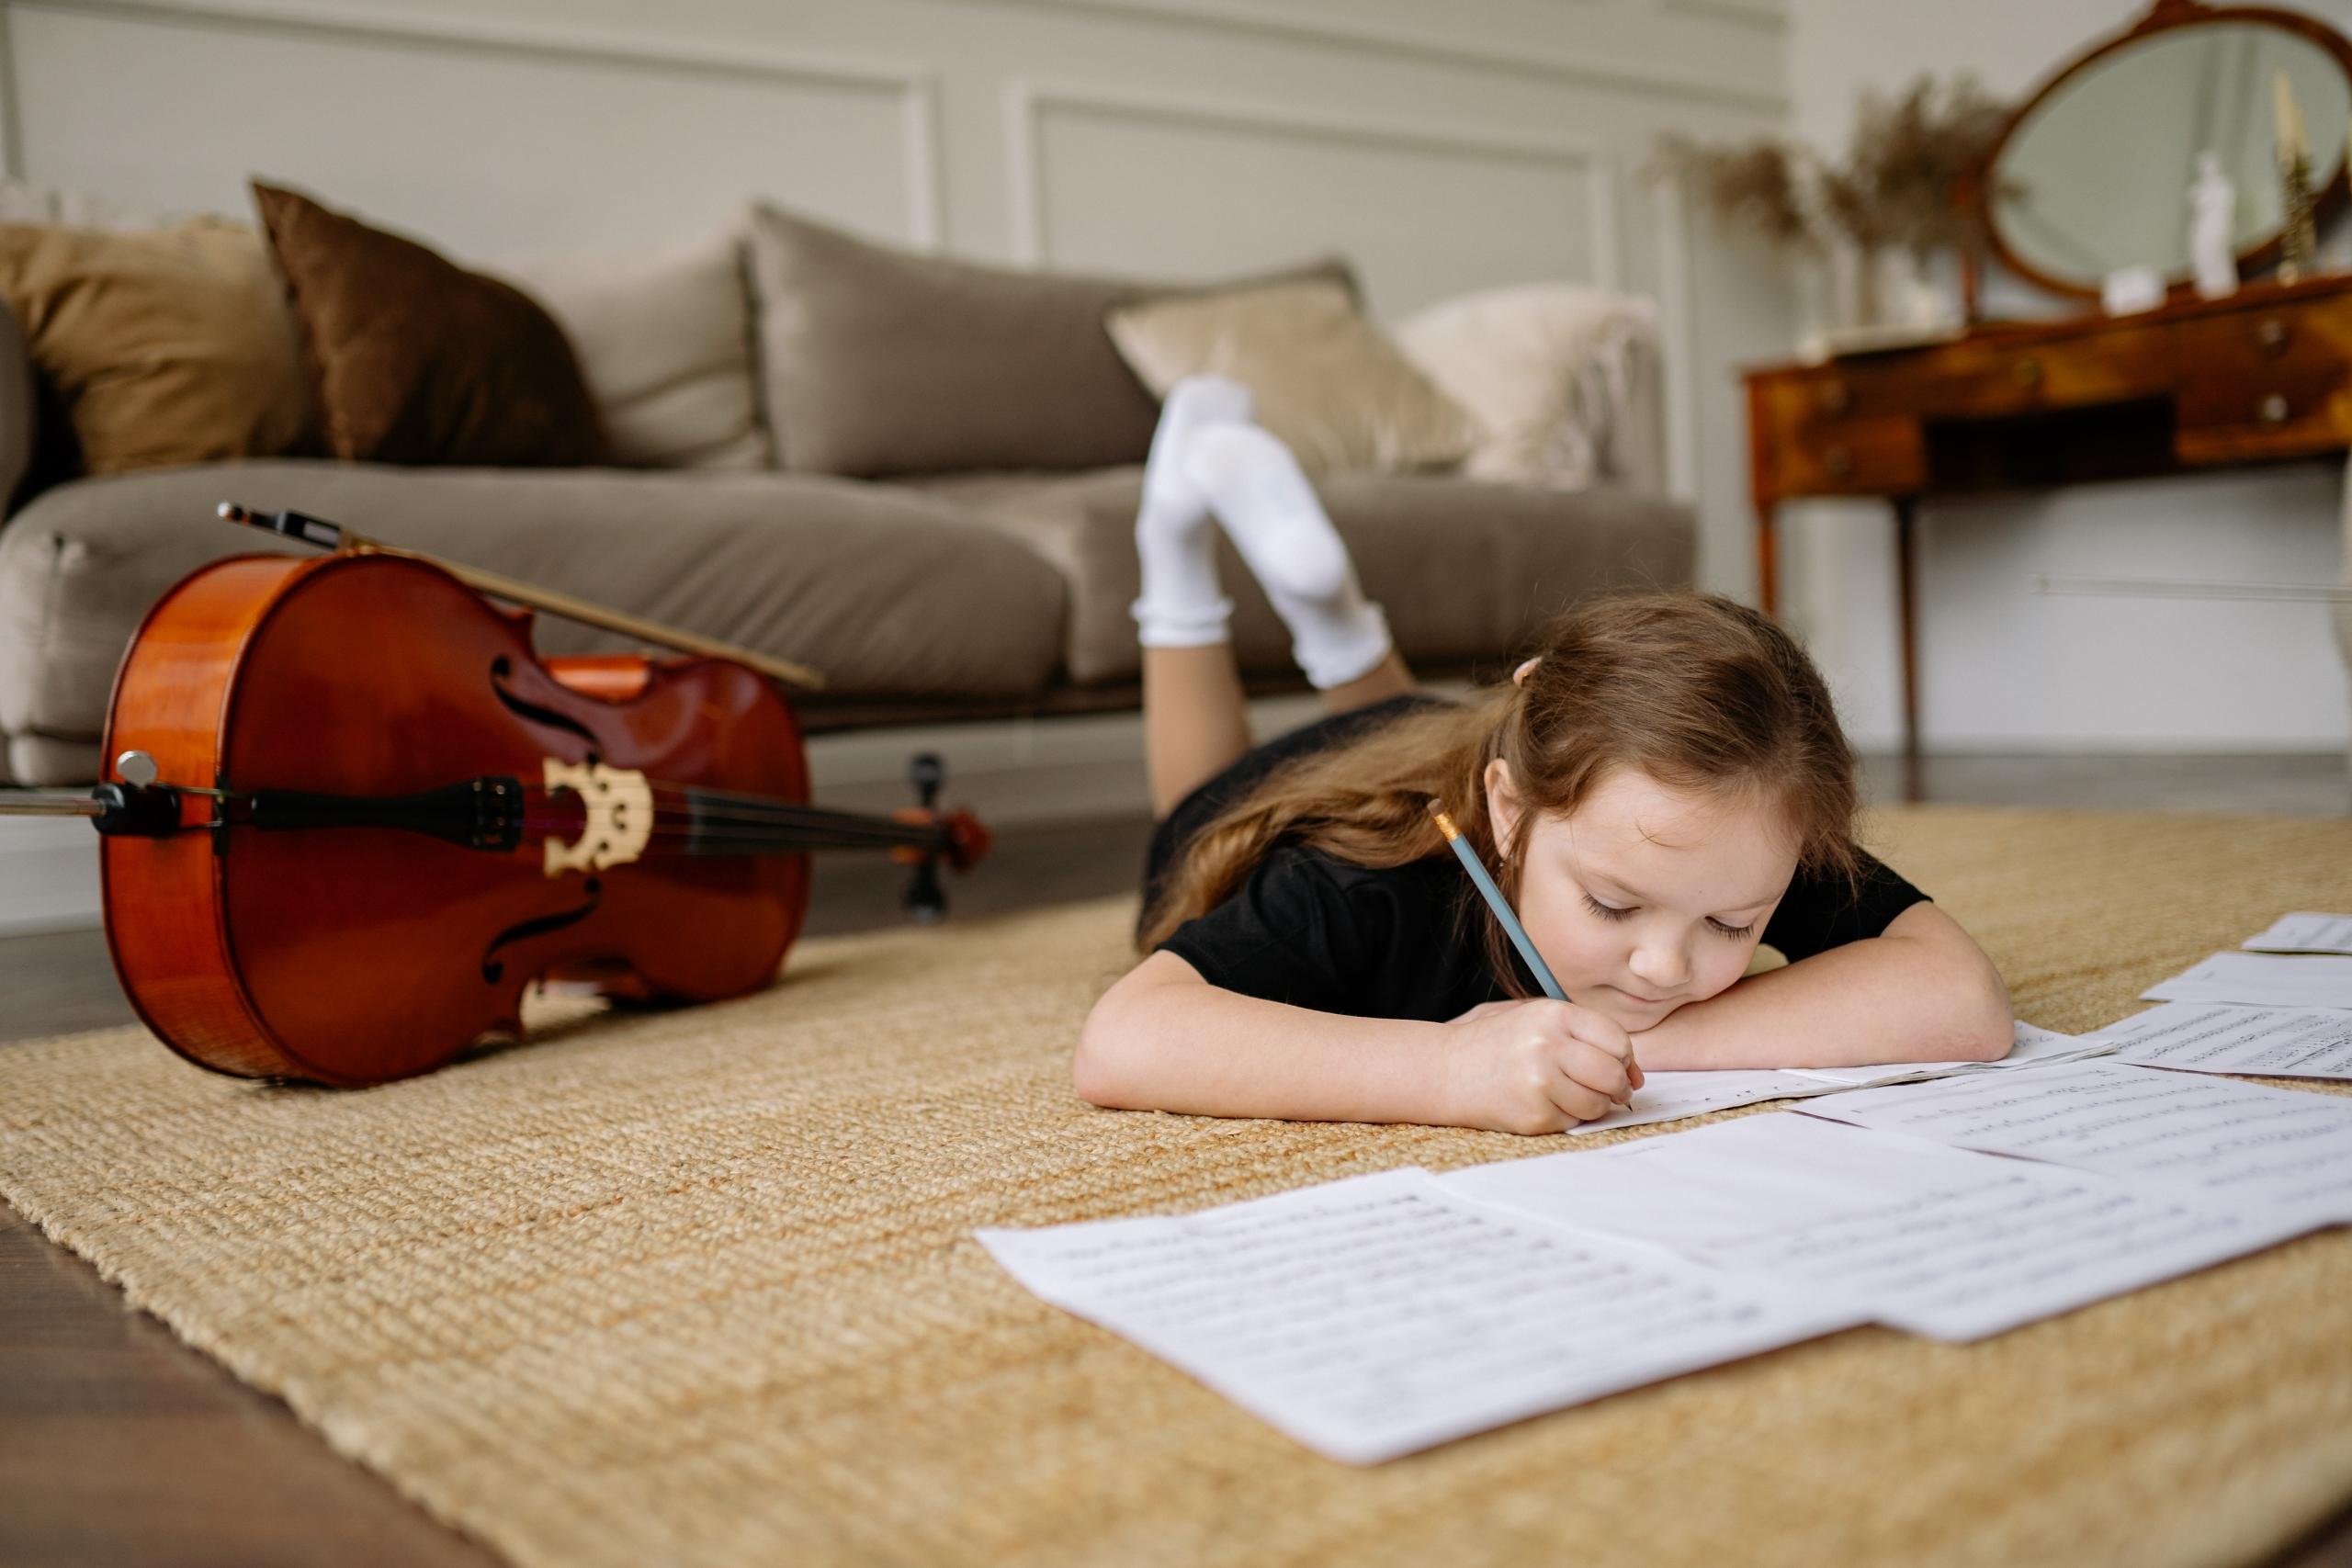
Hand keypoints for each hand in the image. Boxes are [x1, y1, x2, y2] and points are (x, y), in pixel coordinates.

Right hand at [1442, 998, 1643, 1134]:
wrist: (1444, 1070)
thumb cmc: (1494, 1043)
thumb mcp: (1534, 1017)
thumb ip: (1584, 1033)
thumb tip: (1634, 1072)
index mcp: (1553, 1015)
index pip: (1617, 1039)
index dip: (1624, 1057)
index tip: (1619, 1066)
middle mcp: (1548, 1046)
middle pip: (1613, 1074)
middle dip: (1618, 1086)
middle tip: (1610, 1089)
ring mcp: (1540, 1083)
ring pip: (1599, 1103)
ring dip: (1595, 1104)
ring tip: (1573, 1095)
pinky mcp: (1534, 1115)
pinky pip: (1575, 1121)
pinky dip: (1569, 1117)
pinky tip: (1547, 1104)